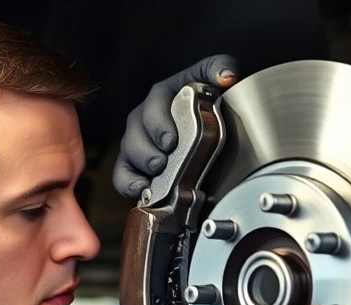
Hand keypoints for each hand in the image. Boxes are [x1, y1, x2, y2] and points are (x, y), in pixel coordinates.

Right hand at [113, 55, 239, 200]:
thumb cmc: (200, 101)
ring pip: (129, 153)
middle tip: (162, 160)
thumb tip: (227, 76)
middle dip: (148, 149)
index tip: (170, 140)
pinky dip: (130, 185)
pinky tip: (143, 191)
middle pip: (136, 132)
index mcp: (161, 95)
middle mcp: (144, 117)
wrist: (200, 123)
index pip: (155, 103)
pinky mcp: (132, 164)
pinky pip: (122, 175)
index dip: (159, 123)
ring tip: (157, 173)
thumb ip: (218, 68)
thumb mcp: (208, 78)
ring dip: (142, 165)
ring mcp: (136, 141)